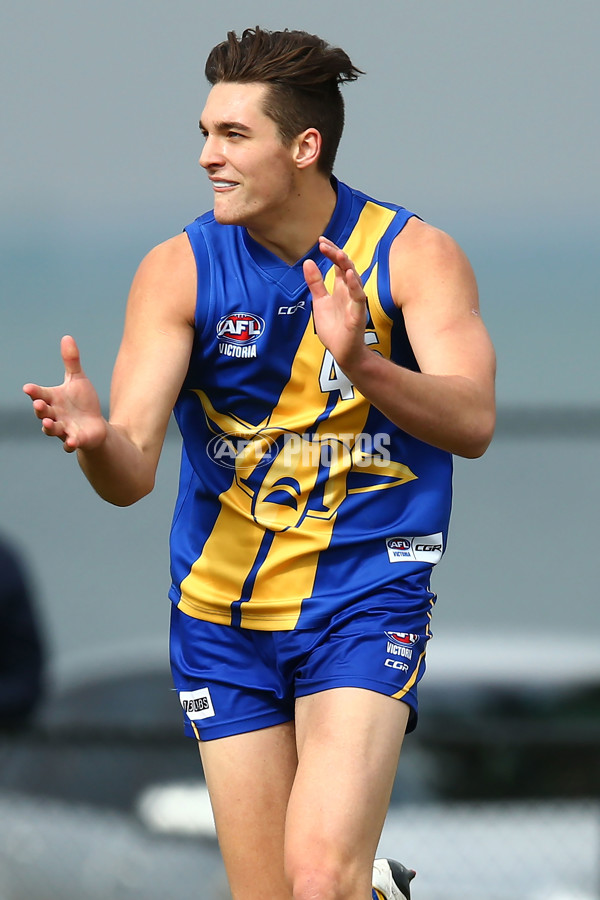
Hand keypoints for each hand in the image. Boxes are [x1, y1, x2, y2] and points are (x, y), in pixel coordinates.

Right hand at [23, 335, 106, 452]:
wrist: (94, 425)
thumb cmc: (82, 402)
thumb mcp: (78, 379)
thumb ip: (71, 361)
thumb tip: (67, 337)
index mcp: (53, 399)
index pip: (40, 394)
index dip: (34, 392)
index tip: (28, 388)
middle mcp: (54, 415)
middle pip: (43, 412)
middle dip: (40, 409)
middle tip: (38, 405)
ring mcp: (63, 429)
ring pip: (52, 429)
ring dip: (49, 427)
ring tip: (47, 424)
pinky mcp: (75, 440)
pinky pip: (69, 443)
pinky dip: (69, 443)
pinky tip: (71, 443)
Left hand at [303, 237, 368, 372]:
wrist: (342, 352)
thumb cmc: (334, 328)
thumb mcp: (319, 302)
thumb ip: (315, 283)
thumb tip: (307, 262)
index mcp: (340, 288)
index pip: (338, 264)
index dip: (331, 251)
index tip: (321, 240)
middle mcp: (349, 291)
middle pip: (346, 267)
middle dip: (336, 254)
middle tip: (324, 244)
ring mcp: (355, 302)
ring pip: (354, 279)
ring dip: (346, 266)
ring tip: (338, 254)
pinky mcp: (358, 314)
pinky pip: (359, 297)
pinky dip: (354, 286)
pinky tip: (349, 275)